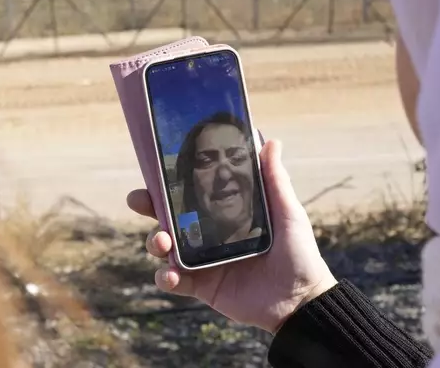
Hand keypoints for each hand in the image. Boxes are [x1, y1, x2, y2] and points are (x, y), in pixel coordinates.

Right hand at [127, 140, 336, 332]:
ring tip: (162, 243)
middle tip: (138, 200)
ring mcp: (203, 261)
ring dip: (155, 241)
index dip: (170, 182)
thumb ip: (275, 180)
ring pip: (165, 248)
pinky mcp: (202, 286)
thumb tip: (271, 140)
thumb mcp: (287, 213)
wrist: (301, 300)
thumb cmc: (299, 253)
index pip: (192, 193)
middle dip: (149, 206)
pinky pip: (174, 281)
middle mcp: (210, 235)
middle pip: (169, 217)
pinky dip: (165, 277)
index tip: (155, 169)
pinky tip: (171, 275)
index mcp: (225, 213)